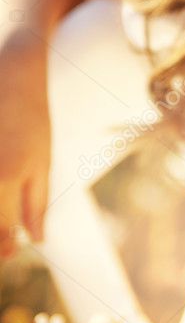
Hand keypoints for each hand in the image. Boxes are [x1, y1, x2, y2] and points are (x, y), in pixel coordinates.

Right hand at [0, 27, 51, 256]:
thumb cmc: (31, 117)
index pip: (1, 235)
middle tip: (4, 240)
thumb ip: (37, 204)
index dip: (4, 249)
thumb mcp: (43, 161)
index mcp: (7, 179)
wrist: (12, 72)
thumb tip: (36, 240)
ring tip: (2, 203)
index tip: (10, 250)